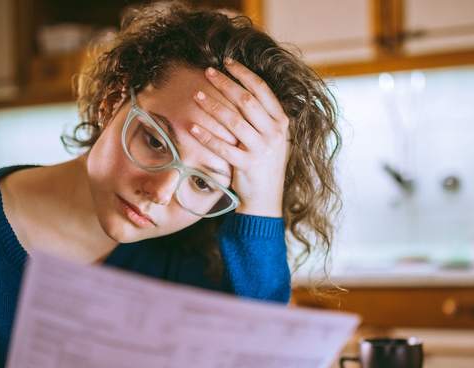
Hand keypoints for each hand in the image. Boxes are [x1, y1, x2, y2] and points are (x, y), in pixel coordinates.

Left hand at [190, 59, 289, 217]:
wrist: (266, 199)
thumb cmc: (264, 165)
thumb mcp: (272, 138)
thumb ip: (262, 117)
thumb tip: (241, 88)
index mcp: (281, 123)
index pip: (262, 90)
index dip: (244, 74)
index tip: (227, 63)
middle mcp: (274, 134)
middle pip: (246, 101)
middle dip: (226, 84)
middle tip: (208, 72)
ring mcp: (262, 150)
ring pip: (234, 121)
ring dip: (213, 106)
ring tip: (197, 95)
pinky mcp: (247, 166)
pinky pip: (223, 147)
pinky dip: (206, 136)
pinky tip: (192, 126)